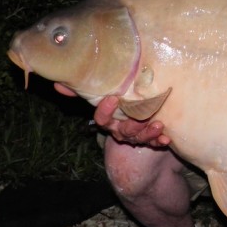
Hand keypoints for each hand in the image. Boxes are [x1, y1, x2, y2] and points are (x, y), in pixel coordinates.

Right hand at [53, 83, 169, 146]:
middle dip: (133, 125)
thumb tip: (59, 84)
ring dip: (148, 133)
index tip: (112, 98)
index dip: (105, 111)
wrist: (136, 120)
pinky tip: (167, 137)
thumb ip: (84, 89)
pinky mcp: (150, 138)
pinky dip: (160, 140)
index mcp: (108, 120)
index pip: (102, 119)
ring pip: (139, 137)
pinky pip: (154, 143)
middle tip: (142, 116)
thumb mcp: (104, 95)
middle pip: (123, 131)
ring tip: (158, 125)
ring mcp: (135, 135)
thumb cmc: (118, 102)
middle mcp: (120, 129)